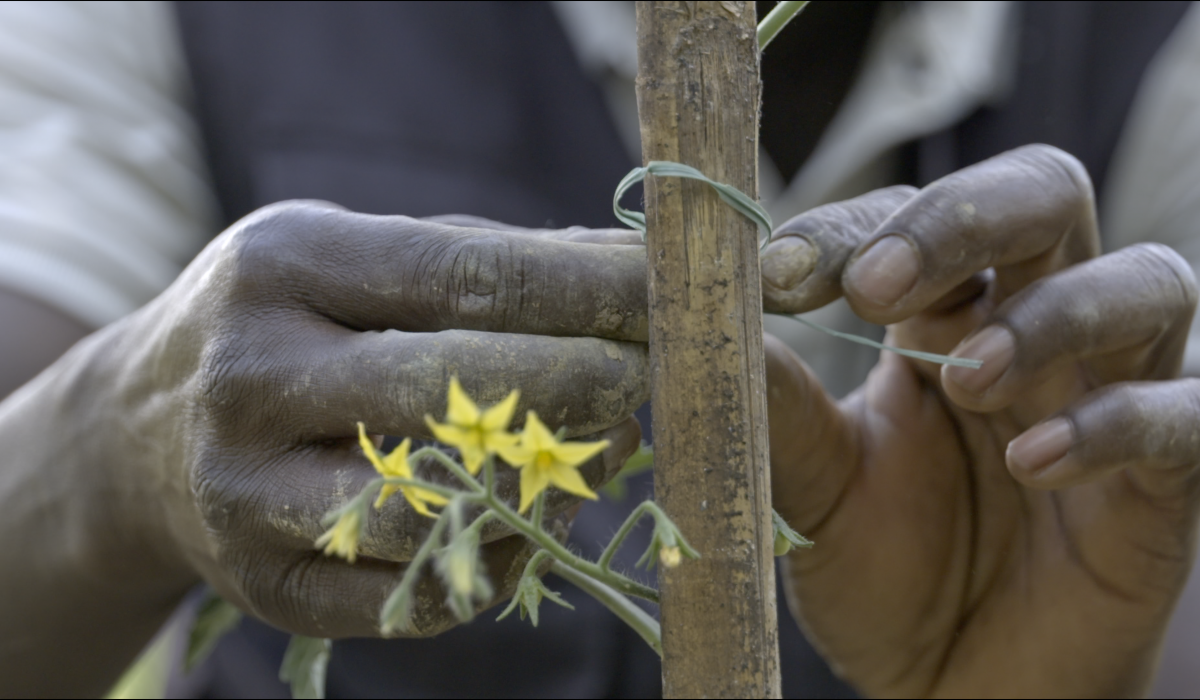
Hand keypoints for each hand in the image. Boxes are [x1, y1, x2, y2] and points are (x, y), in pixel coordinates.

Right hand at [0, 204, 647, 692]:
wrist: (144, 437)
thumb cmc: (295, 324)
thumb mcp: (364, 259)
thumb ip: (491, 261)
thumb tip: (634, 270)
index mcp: (285, 265)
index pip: (466, 277)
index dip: (589, 292)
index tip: (672, 298)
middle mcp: (250, 374)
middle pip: (452, 389)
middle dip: (582, 385)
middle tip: (653, 380)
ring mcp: (246, 491)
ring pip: (438, 507)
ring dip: (549, 486)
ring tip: (604, 452)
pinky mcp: (264, 585)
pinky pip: (413, 594)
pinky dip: (496, 563)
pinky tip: (528, 522)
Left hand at [760, 144, 1199, 696]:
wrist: (952, 688)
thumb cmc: (882, 572)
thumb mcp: (811, 487)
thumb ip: (774, 405)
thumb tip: (701, 318)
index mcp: (939, 315)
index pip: (915, 219)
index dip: (854, 227)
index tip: (779, 272)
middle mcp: (1033, 327)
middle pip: (1044, 196)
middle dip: (962, 217)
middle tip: (875, 284)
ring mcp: (1109, 391)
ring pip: (1144, 281)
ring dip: (1052, 315)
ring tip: (967, 381)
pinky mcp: (1164, 477)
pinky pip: (1184, 413)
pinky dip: (1115, 423)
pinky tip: (1032, 464)